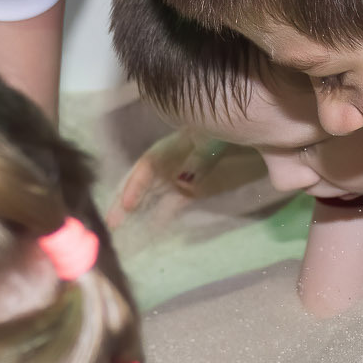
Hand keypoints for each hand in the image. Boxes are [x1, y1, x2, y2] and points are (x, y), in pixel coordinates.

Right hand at [109, 131, 231, 223]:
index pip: (148, 165)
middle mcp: (171, 160)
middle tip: (111, 224)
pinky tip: (150, 230)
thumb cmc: (229, 131)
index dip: (135, 184)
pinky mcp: (190, 189)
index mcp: (174, 144)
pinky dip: (160, 215)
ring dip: (138, 211)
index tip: (127, 205)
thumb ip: (201, 159)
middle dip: (125, 201)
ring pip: (154, 195)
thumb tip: (182, 182)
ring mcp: (179, 175)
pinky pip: (171, 203)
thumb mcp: (215, 140)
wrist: (251, 133)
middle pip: (144, 181)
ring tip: (122, 230)